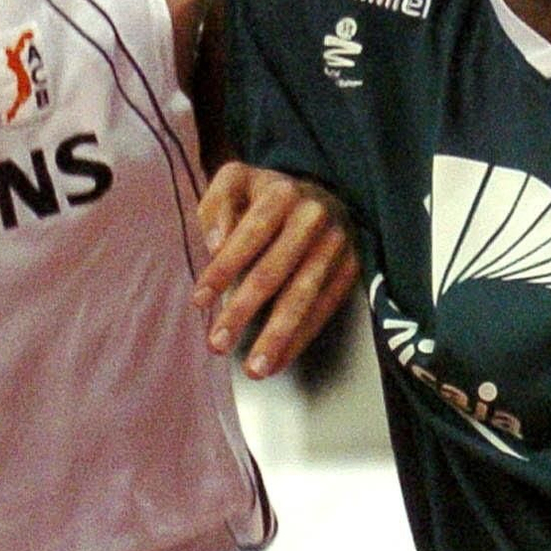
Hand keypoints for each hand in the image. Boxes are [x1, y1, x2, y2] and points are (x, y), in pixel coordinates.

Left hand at [194, 164, 357, 378]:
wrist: (324, 194)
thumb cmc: (266, 196)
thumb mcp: (236, 182)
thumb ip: (217, 206)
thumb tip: (214, 244)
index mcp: (281, 193)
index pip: (248, 235)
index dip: (223, 269)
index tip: (199, 300)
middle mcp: (313, 216)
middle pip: (274, 271)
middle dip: (243, 311)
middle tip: (218, 344)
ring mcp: (337, 244)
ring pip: (303, 296)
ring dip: (277, 336)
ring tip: (254, 368)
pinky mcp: (351, 267)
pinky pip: (324, 309)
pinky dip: (300, 339)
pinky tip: (278, 360)